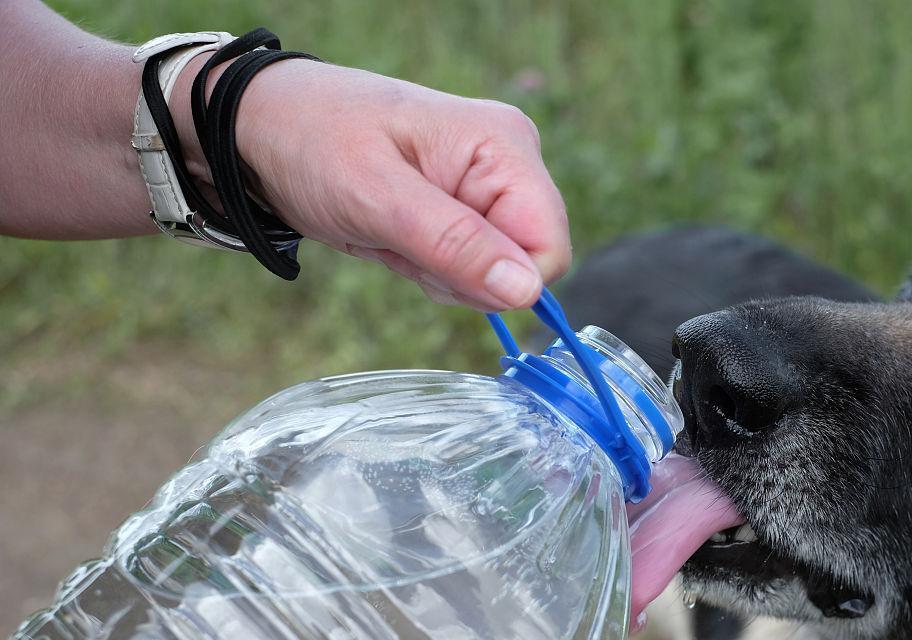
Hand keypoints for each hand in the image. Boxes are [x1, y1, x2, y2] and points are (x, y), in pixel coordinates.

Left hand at [173, 58, 569, 310]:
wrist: (263, 127)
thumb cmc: (313, 141)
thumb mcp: (377, 197)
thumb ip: (455, 245)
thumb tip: (526, 292)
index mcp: (504, 145)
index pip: (549, 246)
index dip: (499, 278)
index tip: (435, 264)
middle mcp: (510, 162)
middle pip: (524, 262)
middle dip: (463, 274)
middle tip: (402, 241)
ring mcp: (489, 186)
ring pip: (498, 272)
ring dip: (442, 273)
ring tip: (392, 234)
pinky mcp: (467, 208)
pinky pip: (472, 266)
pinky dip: (431, 268)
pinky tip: (396, 238)